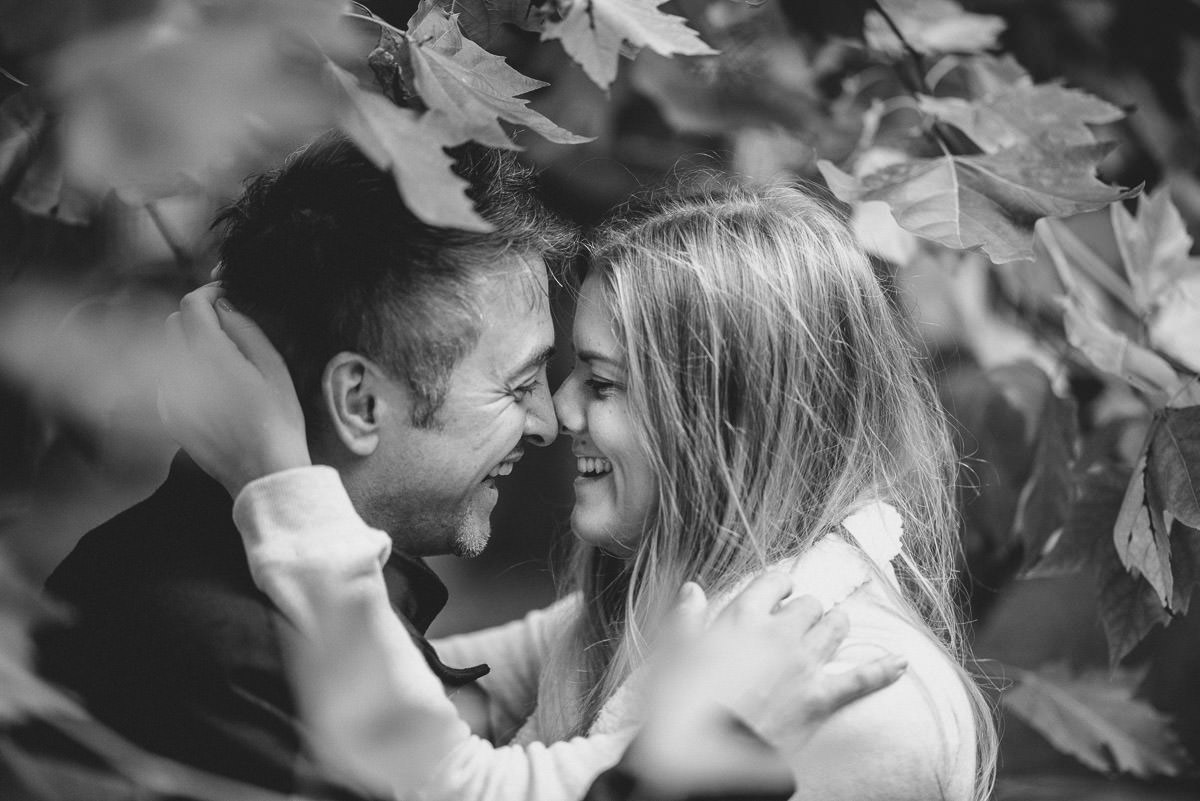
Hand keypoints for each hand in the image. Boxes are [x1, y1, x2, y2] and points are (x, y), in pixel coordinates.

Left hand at [158, 283, 310, 496]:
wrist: (262, 472)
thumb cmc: (278, 420)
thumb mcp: (275, 367)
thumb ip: (245, 329)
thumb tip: (223, 306)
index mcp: (210, 355)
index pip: (191, 305)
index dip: (208, 295)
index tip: (226, 298)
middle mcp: (179, 372)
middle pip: (173, 324)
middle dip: (197, 319)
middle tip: (226, 329)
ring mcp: (168, 396)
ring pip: (165, 351)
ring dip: (187, 345)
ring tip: (219, 359)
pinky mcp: (166, 416)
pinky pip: (165, 379)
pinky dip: (181, 372)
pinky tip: (210, 388)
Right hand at [626, 573, 905, 797]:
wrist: (701, 753)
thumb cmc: (679, 703)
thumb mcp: (672, 652)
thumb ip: (686, 617)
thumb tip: (691, 588)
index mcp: (742, 617)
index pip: (773, 582)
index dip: (778, 585)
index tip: (776, 591)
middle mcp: (778, 633)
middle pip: (808, 604)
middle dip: (804, 609)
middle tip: (795, 620)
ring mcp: (803, 665)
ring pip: (834, 627)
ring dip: (834, 625)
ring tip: (831, 626)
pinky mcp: (819, 698)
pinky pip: (859, 680)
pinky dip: (882, 671)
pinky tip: (901, 664)